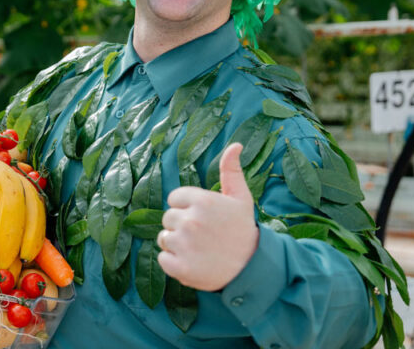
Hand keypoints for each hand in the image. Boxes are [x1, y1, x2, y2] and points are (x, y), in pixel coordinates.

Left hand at [157, 143, 258, 291]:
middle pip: (168, 218)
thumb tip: (235, 145)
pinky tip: (193, 262)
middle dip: (181, 225)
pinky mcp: (180, 267)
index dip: (187, 207)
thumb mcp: (241, 197)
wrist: (250, 268)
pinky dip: (174, 263)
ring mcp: (184, 245)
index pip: (174, 198)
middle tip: (203, 235)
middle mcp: (190, 220)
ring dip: (177, 244)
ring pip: (164, 238)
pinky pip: (163, 259)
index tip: (203, 217)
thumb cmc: (243, 230)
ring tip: (199, 249)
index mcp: (202, 201)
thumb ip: (231, 170)